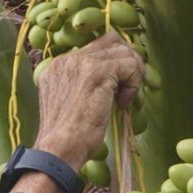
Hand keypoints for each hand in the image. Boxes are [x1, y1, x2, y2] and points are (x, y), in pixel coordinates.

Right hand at [34, 32, 144, 175]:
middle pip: (111, 42)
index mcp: (58, 67)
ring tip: (126, 99)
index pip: (95, 48)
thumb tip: (113, 83)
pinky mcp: (96, 72)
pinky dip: (134, 83)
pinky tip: (124, 103)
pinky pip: (129, 65)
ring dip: (133, 74)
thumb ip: (83, 88)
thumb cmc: (66, 139)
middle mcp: (67, 60)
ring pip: (123, 52)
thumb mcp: (70, 106)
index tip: (118, 88)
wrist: (58, 150)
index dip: (114, 63)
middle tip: (130, 88)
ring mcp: (80, 63)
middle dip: (128, 62)